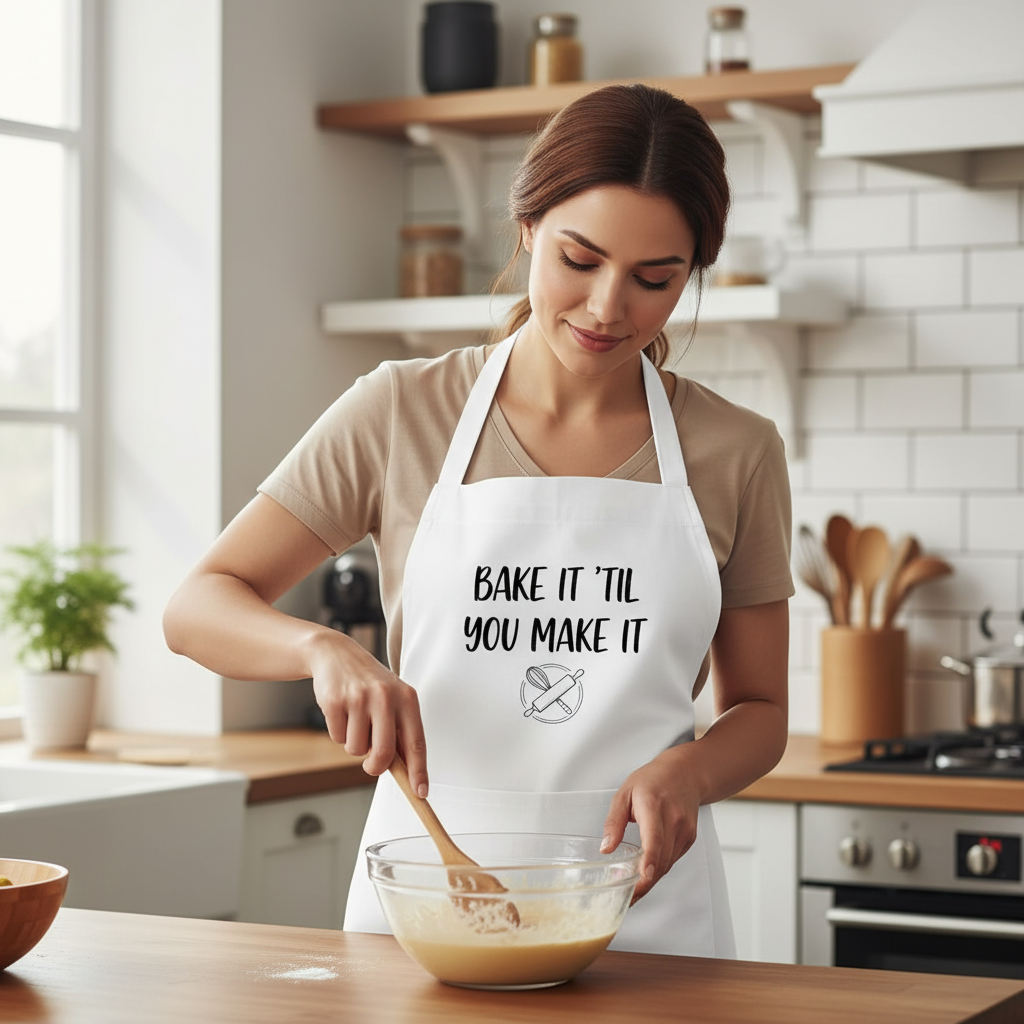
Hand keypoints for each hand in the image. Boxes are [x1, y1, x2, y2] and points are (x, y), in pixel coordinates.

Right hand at [306, 630, 427, 796]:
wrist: (336, 654)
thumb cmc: (369, 682)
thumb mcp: (393, 699)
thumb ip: (399, 730)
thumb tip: (406, 770)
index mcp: (407, 698)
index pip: (416, 742)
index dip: (419, 771)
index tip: (421, 792)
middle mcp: (386, 697)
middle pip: (384, 754)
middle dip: (376, 766)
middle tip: (371, 765)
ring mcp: (359, 699)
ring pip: (357, 749)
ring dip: (354, 743)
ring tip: (356, 719)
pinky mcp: (335, 702)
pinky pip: (337, 738)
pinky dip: (338, 732)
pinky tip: (342, 712)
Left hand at [601, 748, 699, 903]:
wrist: (685, 774)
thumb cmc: (651, 781)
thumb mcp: (624, 793)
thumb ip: (614, 822)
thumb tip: (606, 849)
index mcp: (654, 806)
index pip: (655, 838)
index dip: (650, 860)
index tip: (644, 877)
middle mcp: (674, 820)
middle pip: (662, 859)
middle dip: (644, 883)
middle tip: (626, 898)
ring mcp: (685, 831)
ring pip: (668, 864)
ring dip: (651, 880)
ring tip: (632, 890)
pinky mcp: (689, 839)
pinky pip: (672, 860)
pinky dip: (659, 868)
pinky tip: (646, 871)